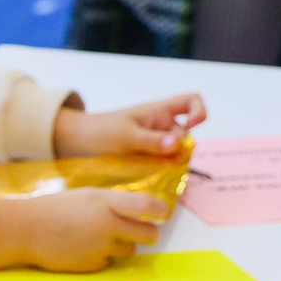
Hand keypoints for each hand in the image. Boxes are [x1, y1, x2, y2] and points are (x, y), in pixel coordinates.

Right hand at [4, 188, 169, 271]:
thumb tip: (142, 211)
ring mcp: (100, 247)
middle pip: (149, 235)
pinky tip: (84, 248)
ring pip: (130, 251)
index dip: (160, 210)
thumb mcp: (88, 196)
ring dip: (121, 245)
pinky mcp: (92, 265)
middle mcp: (107, 225)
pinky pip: (109, 262)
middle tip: (139, 230)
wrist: (25, 230)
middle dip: (147, 233)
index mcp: (106, 202)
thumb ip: (114, 203)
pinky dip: (102, 257)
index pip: (147, 205)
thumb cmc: (57, 209)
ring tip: (99, 237)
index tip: (161, 212)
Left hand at [52, 93, 206, 157]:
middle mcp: (163, 126)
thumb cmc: (102, 130)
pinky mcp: (151, 158)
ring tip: (153, 172)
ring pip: (177, 154)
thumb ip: (151, 140)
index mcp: (160, 111)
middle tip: (162, 163)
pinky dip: (164, 172)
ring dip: (171, 164)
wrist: (81, 142)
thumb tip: (176, 146)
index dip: (199, 112)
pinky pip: (166, 165)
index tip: (191, 126)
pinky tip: (153, 178)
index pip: (191, 101)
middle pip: (186, 136)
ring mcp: (158, 143)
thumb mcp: (126, 135)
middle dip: (179, 150)